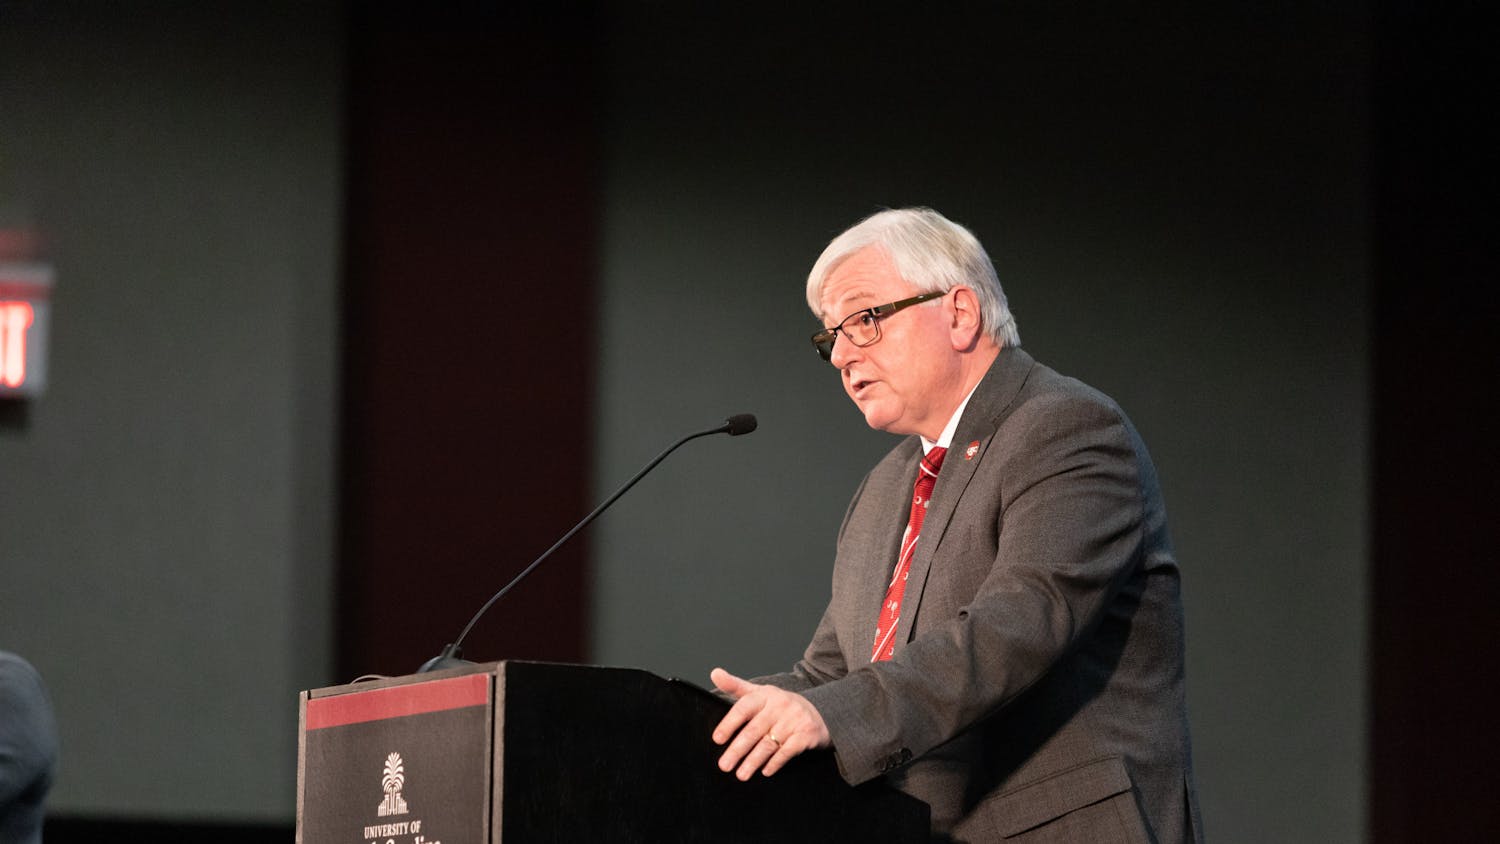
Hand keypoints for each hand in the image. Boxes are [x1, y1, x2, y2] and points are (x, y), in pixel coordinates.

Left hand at [710, 667, 829, 779]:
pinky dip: (775, 762)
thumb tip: (715, 673)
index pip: (744, 708)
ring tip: (741, 774)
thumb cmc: (782, 705)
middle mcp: (780, 705)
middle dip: (737, 750)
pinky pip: (787, 751)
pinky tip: (765, 771)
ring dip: (753, 761)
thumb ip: (736, 686)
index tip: (717, 739)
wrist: (821, 712)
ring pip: (769, 743)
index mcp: (766, 695)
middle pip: (754, 730)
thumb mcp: (761, 693)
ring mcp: (794, 720)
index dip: (729, 723)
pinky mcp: (806, 734)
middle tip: (724, 765)